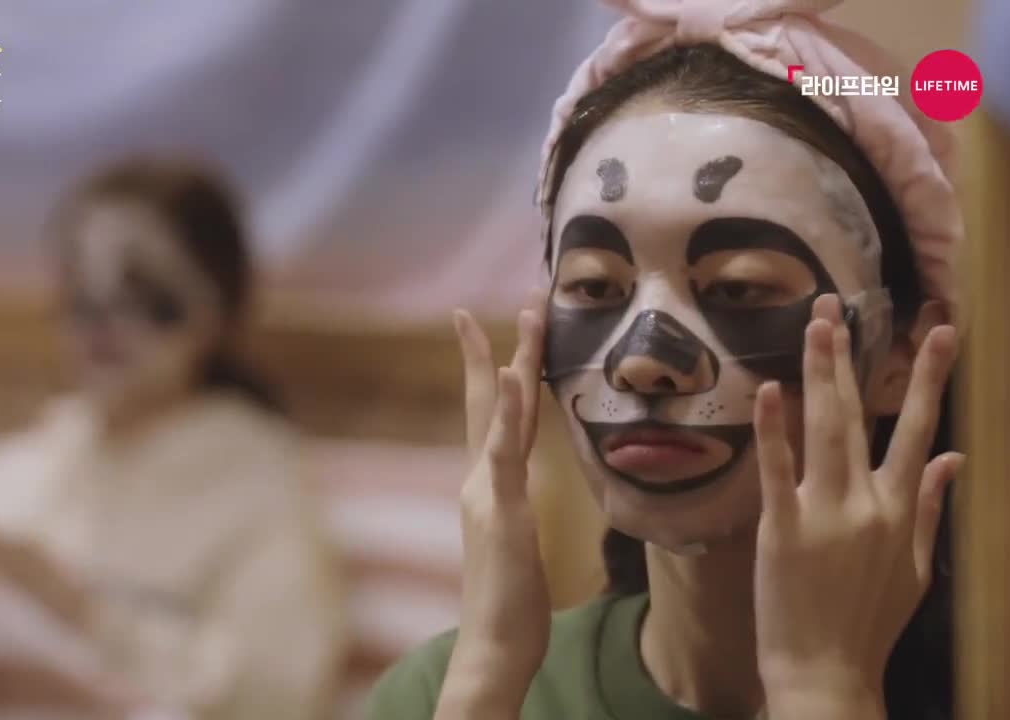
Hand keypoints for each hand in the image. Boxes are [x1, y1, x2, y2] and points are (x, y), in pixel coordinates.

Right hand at [435, 290, 548, 719]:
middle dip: (500, 345)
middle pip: (491, 399)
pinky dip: (509, 409)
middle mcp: (480, 478)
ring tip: (529, 314)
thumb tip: (517, 491)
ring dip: (516, 358)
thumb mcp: (516, 541)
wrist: (493, 643)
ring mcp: (487, 490)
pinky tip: (516, 375)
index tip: (495, 327)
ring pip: (501, 412)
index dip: (496, 369)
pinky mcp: (501, 509)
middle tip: (524, 297)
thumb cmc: (509, 601)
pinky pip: (505, 450)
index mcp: (487, 484)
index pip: (491, 414)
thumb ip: (511, 508)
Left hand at [753, 295, 960, 717]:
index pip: (920, 430)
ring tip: (815, 322)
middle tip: (840, 303)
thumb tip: (957, 459)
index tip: (939, 329)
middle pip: (861, 415)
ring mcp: (823, 513)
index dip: (929, 377)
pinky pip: (777, 472)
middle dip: (853, 354)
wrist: (827, 671)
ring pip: (824, 429)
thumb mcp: (916, 567)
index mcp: (901, 509)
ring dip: (819, 372)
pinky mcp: (781, 529)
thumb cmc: (870, 620)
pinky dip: (774, 430)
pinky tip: (771, 390)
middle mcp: (867, 503)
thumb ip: (932, 508)